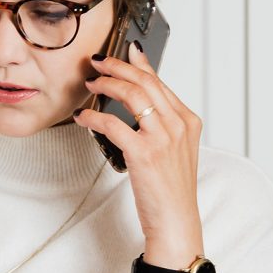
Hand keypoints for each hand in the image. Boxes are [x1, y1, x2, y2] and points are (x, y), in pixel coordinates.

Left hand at [73, 42, 204, 272]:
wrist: (176, 222)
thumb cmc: (170, 189)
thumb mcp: (174, 149)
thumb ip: (160, 123)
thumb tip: (136, 100)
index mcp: (188, 120)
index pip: (160, 82)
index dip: (138, 64)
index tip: (123, 51)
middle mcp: (179, 125)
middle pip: (145, 81)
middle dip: (117, 66)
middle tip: (97, 62)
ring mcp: (163, 138)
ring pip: (132, 95)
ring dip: (106, 84)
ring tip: (90, 83)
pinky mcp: (144, 153)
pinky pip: (113, 123)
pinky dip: (94, 116)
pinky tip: (83, 116)